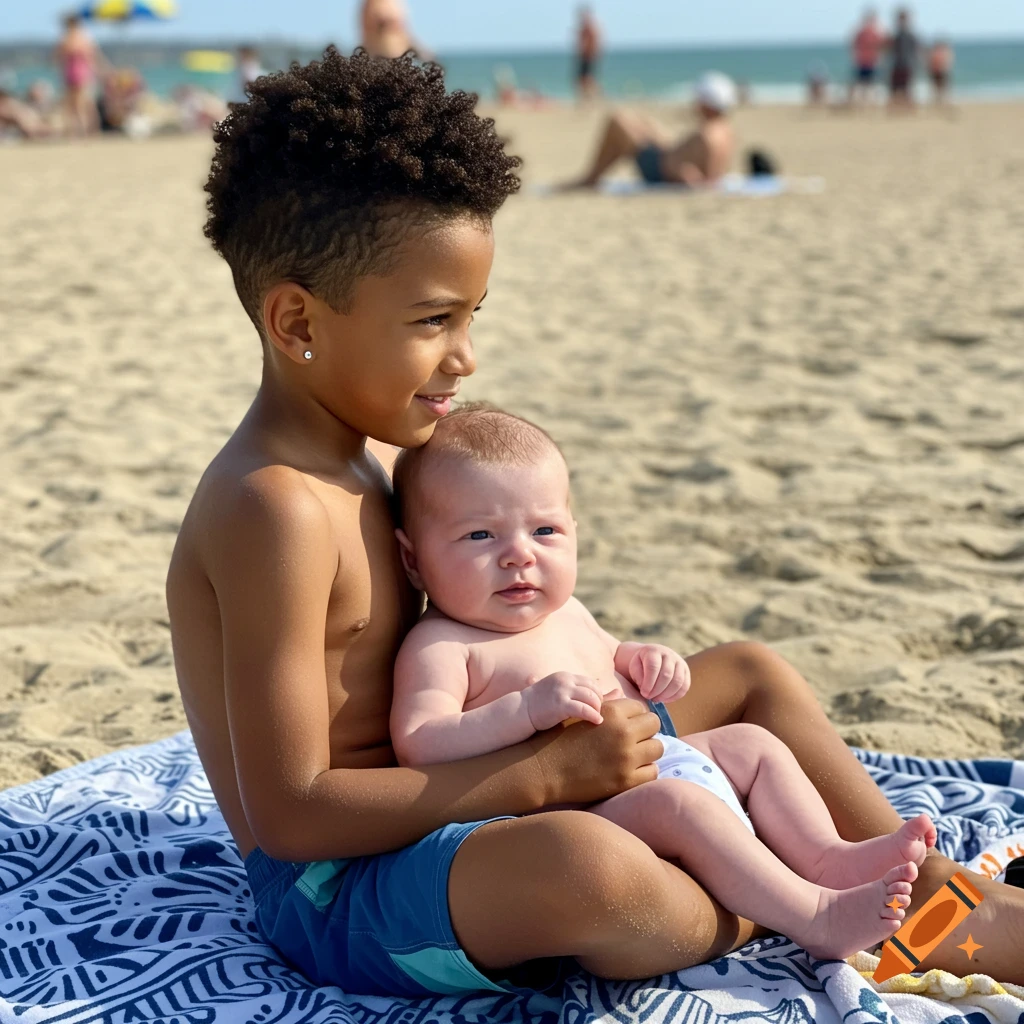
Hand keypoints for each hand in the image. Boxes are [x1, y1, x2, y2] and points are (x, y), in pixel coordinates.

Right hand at [526, 672, 603, 730]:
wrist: (520, 710)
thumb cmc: (540, 704)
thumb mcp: (558, 691)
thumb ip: (575, 691)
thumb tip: (601, 690)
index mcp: (565, 676)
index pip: (590, 682)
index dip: (597, 694)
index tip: (596, 705)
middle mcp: (565, 681)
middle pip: (593, 689)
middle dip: (599, 701)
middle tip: (598, 712)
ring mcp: (562, 692)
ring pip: (591, 698)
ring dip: (598, 709)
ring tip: (597, 717)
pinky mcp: (561, 705)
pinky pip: (584, 709)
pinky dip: (593, 715)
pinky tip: (597, 721)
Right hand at [530, 699, 663, 804]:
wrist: (544, 770)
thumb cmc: (559, 739)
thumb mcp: (580, 715)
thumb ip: (605, 704)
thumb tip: (620, 693)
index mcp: (612, 713)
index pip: (641, 707)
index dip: (635, 716)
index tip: (628, 724)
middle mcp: (622, 733)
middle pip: (654, 724)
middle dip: (645, 730)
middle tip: (634, 739)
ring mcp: (626, 758)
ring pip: (657, 747)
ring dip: (647, 750)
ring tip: (635, 754)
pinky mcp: (625, 780)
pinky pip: (652, 772)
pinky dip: (645, 770)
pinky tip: (632, 770)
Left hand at [630, 644, 690, 702]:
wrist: (653, 658)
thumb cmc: (642, 664)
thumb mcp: (635, 666)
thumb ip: (638, 675)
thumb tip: (646, 687)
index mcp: (654, 651)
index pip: (653, 666)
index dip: (649, 682)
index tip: (644, 693)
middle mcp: (669, 654)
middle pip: (667, 675)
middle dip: (657, 690)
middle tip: (649, 697)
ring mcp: (680, 662)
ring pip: (677, 682)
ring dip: (666, 694)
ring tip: (656, 699)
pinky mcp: (686, 672)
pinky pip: (685, 686)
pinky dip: (675, 696)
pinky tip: (665, 699)